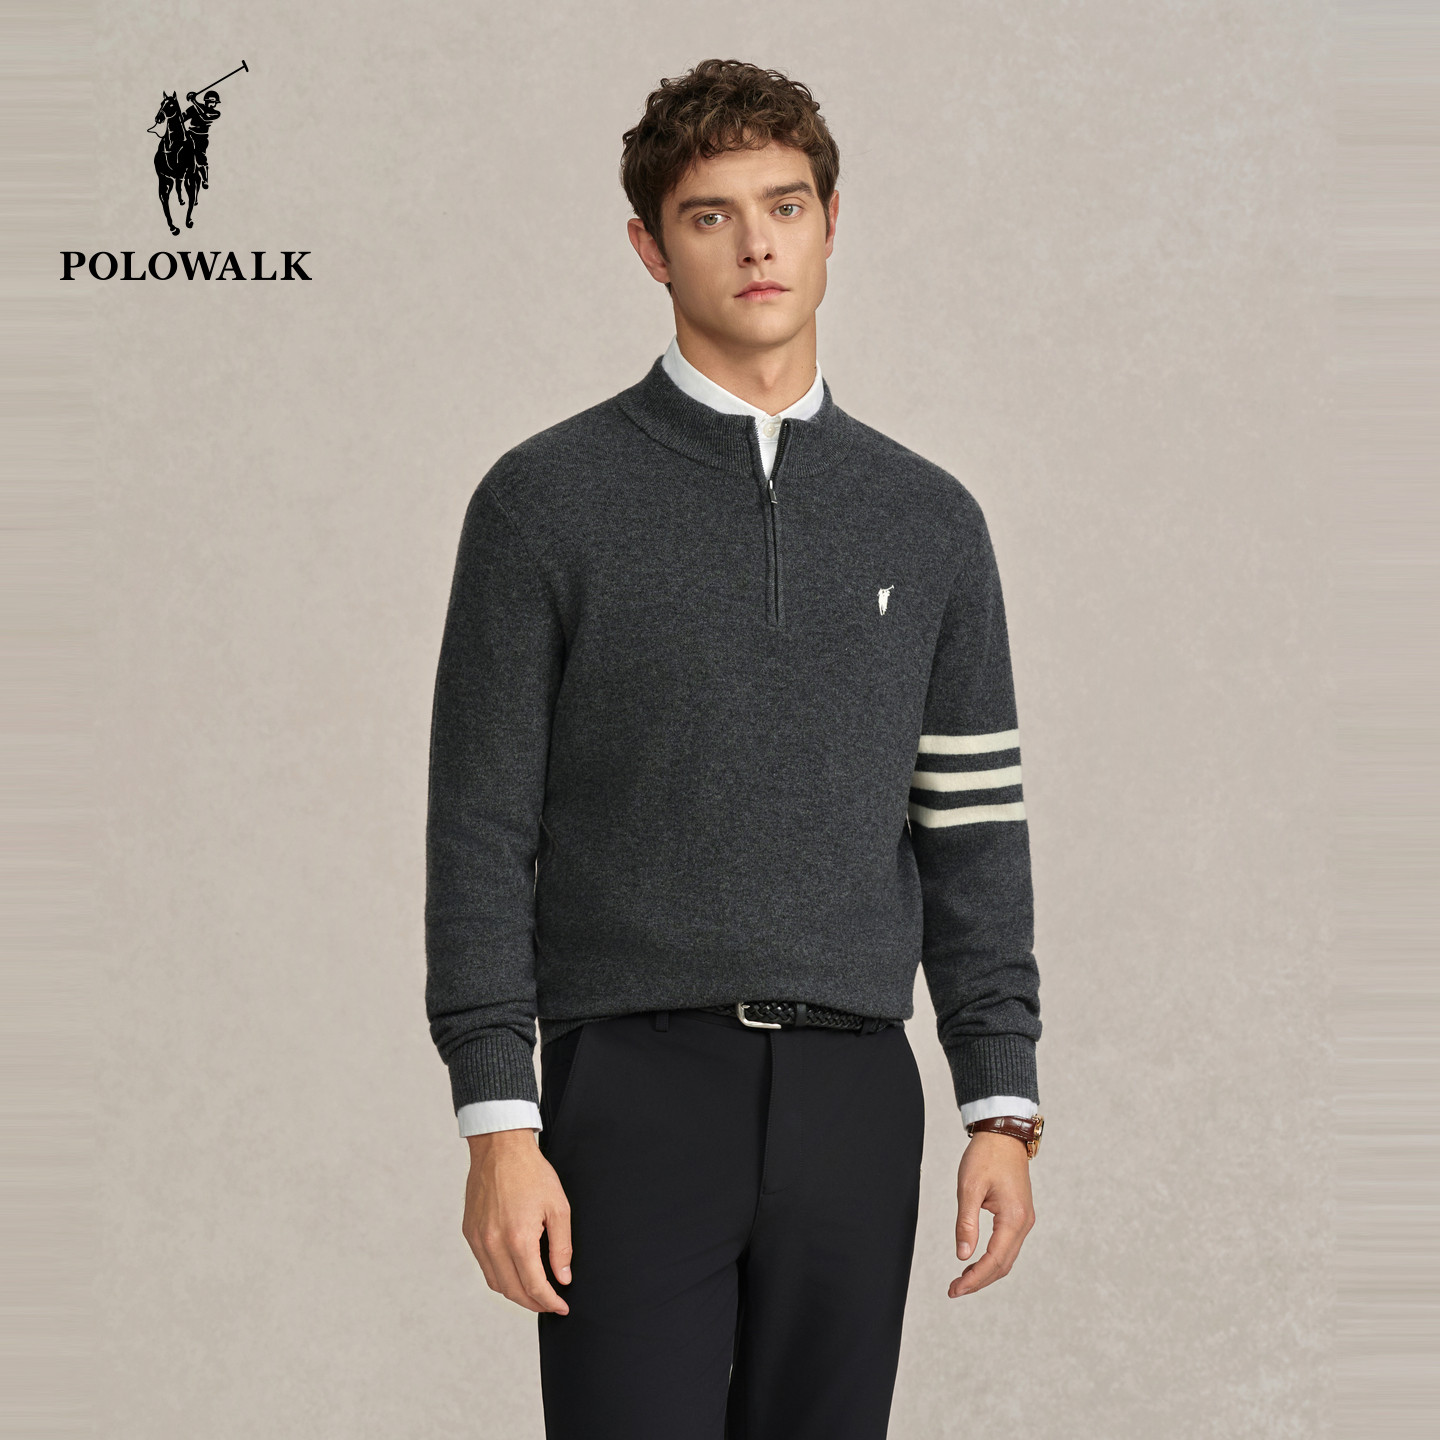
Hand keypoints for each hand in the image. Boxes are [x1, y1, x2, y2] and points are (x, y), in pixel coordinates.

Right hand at [462, 1128, 573, 1314]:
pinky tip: (515, 1270)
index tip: (562, 1307)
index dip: (550, 1302)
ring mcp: (478, 1239)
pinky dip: (500, 1276)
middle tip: (551, 1303)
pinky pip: (485, 1266)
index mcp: (518, 1238)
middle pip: (513, 1291)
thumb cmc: (532, 1173)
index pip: (534, 1286)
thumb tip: (563, 1277)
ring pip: (496, 1283)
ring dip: (516, 1293)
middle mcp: (493, 1243)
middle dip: (534, 1303)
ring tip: (535, 1291)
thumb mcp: (558, 1207)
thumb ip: (562, 1247)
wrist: (500, 1148)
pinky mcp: (470, 1233)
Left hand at [950, 1131, 1035, 1297]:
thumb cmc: (986, 1156)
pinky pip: (1008, 1246)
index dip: (975, 1278)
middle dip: (979, 1280)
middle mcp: (1024, 1223)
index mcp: (1014, 1217)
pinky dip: (992, 1259)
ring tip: (962, 1281)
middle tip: (954, 1290)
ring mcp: (1024, 1220)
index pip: (995, 1260)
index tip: (955, 1289)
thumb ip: (966, 1223)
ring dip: (986, 1272)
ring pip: (1007, 1258)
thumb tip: (962, 1255)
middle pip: (1003, 1264)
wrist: (1003, 1134)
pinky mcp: (1019, 1215)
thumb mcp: (969, 1187)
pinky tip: (975, 1261)